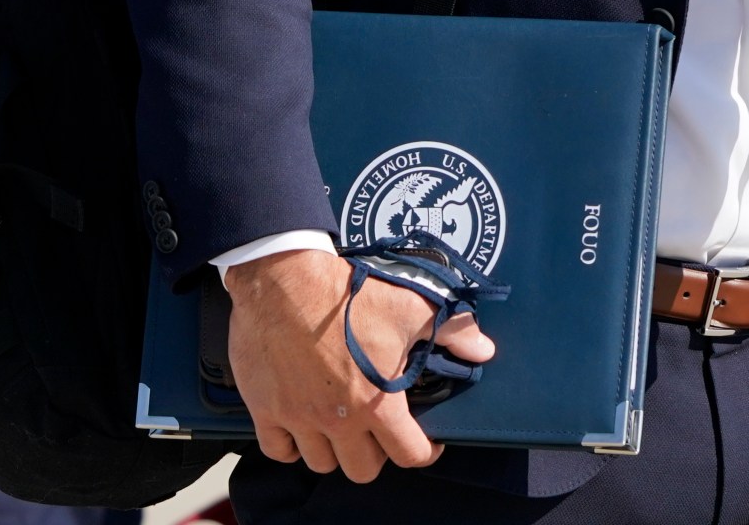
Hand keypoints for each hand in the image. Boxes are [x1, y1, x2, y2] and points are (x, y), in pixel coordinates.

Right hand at [223, 249, 495, 482]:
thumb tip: (483, 349)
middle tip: (379, 432)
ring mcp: (298, 418)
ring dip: (334, 450)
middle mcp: (338, 420)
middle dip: (376, 455)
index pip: (409, 455)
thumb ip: (453, 331)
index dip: (425, 452)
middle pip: (361, 470)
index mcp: (377, 403)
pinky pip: (278, 450)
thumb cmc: (348, 294)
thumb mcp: (412, 306)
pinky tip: (301, 427)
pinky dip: (290, 445)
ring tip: (341, 428)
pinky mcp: (265, 408)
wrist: (285, 279)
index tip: (427, 441)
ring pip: (320, 463)